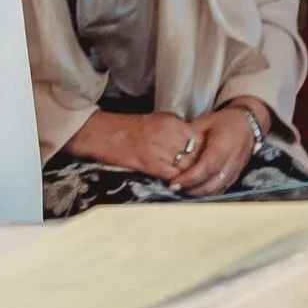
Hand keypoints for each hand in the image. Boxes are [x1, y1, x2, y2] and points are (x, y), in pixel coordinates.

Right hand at [67, 108, 207, 182]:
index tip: (204, 161)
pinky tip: (177, 186)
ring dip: (191, 177)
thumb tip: (191, 146)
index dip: (204, 152)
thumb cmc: (126, 129)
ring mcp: (162, 148)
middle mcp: (170, 133)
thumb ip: (175, 132)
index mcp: (172, 121)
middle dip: (199, 166)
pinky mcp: (153, 163)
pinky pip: (174, 177)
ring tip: (192, 184)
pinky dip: (178, 183)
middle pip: (197, 154)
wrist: (102, 134)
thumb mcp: (156, 121)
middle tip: (201, 176)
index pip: (199, 139)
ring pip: (188, 167)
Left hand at [170, 103, 263, 197]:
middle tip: (174, 188)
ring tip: (182, 190)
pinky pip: (221, 189)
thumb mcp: (204, 123)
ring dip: (199, 193)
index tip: (174, 182)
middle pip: (212, 183)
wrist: (247, 124)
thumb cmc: (223, 122)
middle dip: (192, 189)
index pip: (206, 167)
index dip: (189, 177)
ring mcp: (235, 171)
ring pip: (217, 189)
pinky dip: (208, 192)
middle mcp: (231, 162)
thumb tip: (174, 150)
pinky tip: (195, 189)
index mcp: (223, 146)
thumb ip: (190, 137)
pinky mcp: (235, 176)